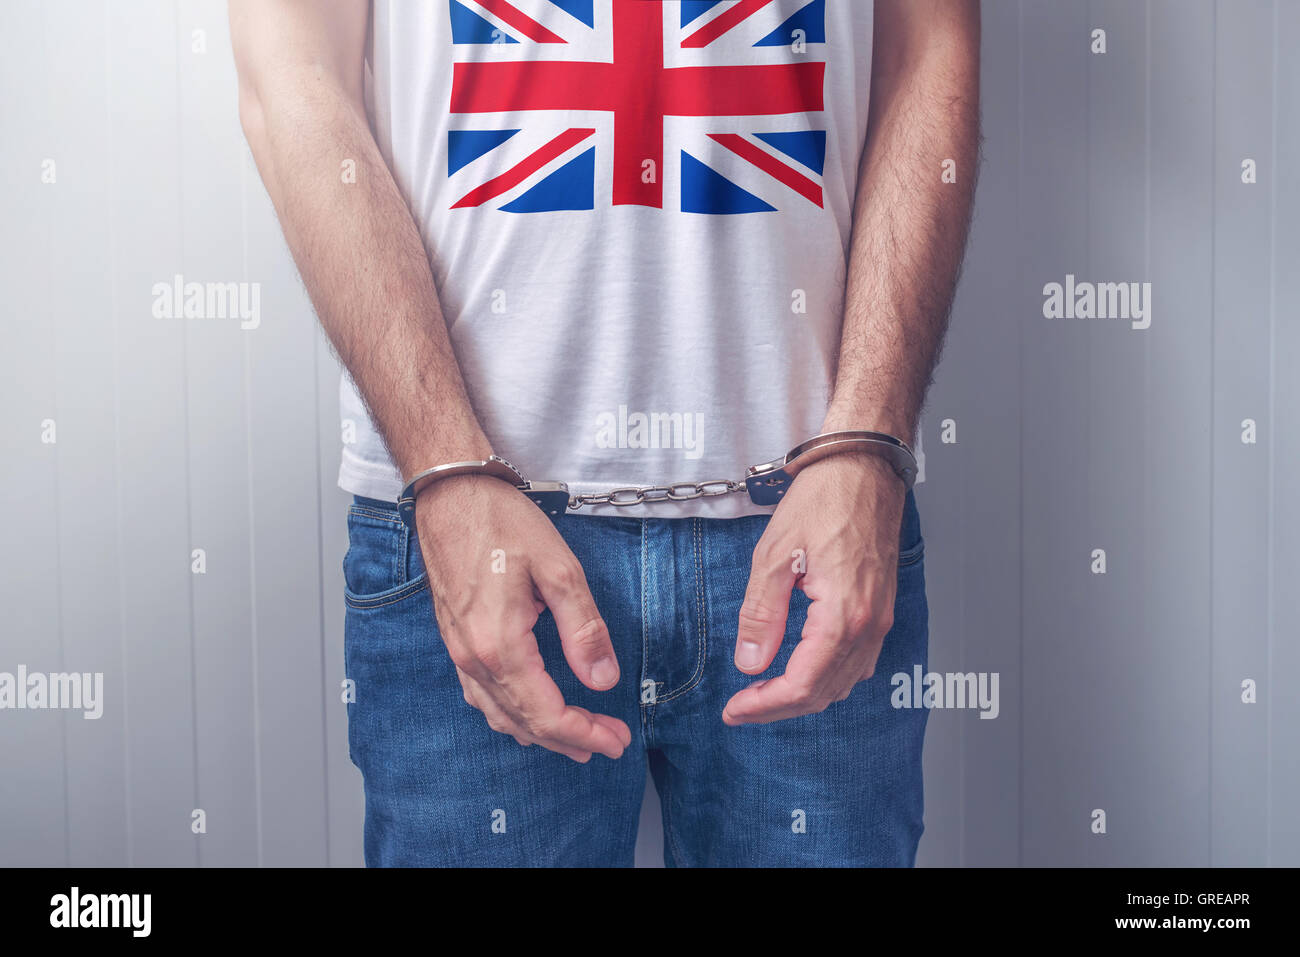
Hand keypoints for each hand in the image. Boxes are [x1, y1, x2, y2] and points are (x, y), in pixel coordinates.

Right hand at [415, 475, 631, 760]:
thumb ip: (583, 628)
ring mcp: (459, 652)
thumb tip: (603, 680)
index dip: (585, 733)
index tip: (617, 739)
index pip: (547, 713)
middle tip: (609, 742)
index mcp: (501, 645)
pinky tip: (527, 713)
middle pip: (524, 723)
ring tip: (576, 739)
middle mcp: (474, 658)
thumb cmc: (501, 522)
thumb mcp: (559, 569)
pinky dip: (510, 715)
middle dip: (570, 740)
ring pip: (499, 715)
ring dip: (539, 734)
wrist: (448, 494)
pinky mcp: (455, 640)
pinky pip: (481, 696)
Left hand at [723, 453, 906, 724]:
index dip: (765, 706)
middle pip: (823, 692)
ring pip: (843, 682)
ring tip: (764, 693)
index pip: (803, 685)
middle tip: (741, 708)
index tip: (735, 710)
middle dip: (779, 707)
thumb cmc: (825, 497)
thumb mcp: (774, 554)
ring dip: (803, 695)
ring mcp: (879, 618)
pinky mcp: (880, 608)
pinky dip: (827, 677)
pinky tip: (800, 669)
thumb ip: (761, 614)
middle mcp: (869, 624)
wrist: (864, 466)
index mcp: (843, 615)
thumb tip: (750, 662)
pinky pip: (857, 661)